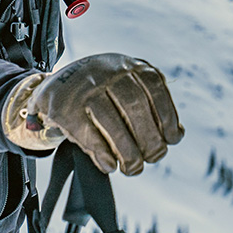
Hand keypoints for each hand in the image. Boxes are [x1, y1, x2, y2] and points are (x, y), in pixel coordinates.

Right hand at [2, 53, 183, 174]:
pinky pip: (87, 134)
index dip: (167, 115)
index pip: (154, 87)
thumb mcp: (126, 85)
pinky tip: (110, 165)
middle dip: (149, 138)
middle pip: (134, 105)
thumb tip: (176, 135)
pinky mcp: (63, 107)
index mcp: (127, 65)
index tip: (172, 139)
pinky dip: (102, 153)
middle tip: (153, 158)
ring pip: (111, 121)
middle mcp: (105, 71)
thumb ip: (150, 103)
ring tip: (133, 168)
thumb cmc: (102, 92)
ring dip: (128, 151)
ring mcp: (82, 87)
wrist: (56, 86)